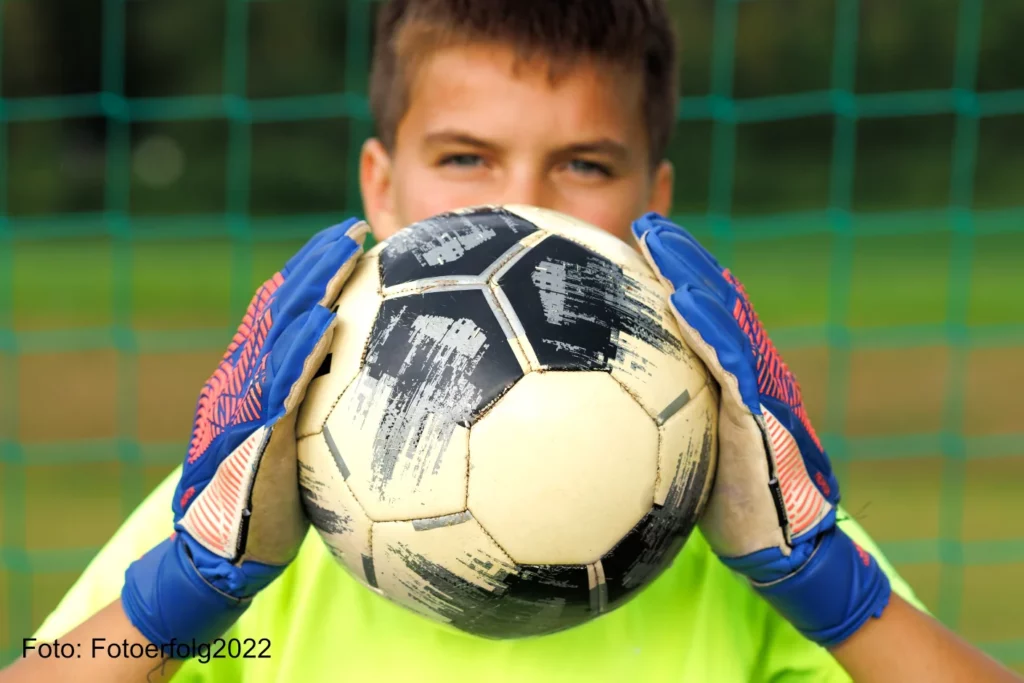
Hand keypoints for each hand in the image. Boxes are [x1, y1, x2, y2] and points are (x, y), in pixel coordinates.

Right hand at [121, 218, 368, 651]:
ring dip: (312, 291)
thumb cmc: (270, 502)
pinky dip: (302, 353)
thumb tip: (369, 385)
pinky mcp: (251, 439)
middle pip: (279, 310)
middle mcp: (243, 382)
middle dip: (315, 264)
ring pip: (278, 336)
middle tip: (352, 228)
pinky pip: (279, 389)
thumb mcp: (300, 446)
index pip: (282, 314)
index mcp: (254, 380)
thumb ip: (320, 408)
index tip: (347, 240)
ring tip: (343, 253)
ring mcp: (244, 407)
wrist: (223, 556)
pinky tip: (327, 322)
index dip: (311, 273)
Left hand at [632, 213, 889, 647]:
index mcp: (728, 377)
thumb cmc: (726, 501)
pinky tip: (679, 300)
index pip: (703, 314)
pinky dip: (709, 328)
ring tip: (660, 238)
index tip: (642, 239)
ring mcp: (758, 390)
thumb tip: (594, 408)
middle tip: (648, 220)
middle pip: (716, 302)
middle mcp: (747, 372)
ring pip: (726, 320)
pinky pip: (734, 364)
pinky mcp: (761, 416)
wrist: (781, 545)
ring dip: (692, 275)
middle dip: (683, 258)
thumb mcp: (685, 449)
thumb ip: (658, 417)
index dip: (677, 272)